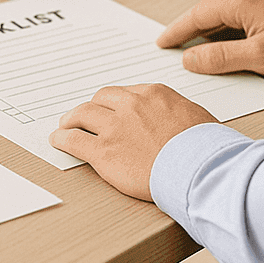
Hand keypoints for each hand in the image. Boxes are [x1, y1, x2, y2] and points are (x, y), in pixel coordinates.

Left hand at [50, 84, 217, 200]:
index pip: (125, 94)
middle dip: (91, 108)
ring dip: (71, 119)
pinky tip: (58, 141)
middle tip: (84, 116)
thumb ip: (177, 114)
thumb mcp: (196, 117)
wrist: (200, 169)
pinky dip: (62, 139)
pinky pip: (74, 141)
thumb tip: (177, 120)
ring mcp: (115, 128)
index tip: (111, 111)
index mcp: (153, 94)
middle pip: (100, 100)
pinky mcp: (104, 153)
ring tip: (65, 125)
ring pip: (82, 115)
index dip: (114, 104)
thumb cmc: (205, 148)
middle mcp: (131, 106)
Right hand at [156, 0, 263, 78]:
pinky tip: (219, 51)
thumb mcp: (259, 57)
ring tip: (189, 54)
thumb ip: (221, 58)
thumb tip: (191, 59)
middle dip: (186, 31)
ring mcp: (257, 2)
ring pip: (220, 18)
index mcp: (241, 2)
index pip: (197, 15)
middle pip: (206, 13)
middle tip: (169, 49)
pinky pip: (234, 21)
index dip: (177, 30)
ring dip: (204, 34)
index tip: (162, 43)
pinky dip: (221, 35)